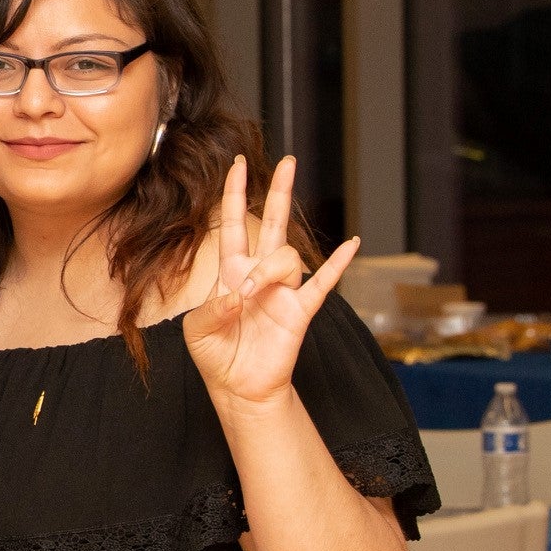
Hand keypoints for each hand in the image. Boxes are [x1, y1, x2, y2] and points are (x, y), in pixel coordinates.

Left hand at [180, 157, 359, 410]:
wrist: (239, 388)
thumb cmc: (215, 355)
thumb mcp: (198, 331)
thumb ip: (211, 310)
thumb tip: (239, 294)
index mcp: (231, 271)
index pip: (233, 224)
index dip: (234, 194)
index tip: (237, 164)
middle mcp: (259, 273)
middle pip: (272, 222)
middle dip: (279, 191)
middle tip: (286, 162)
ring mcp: (283, 290)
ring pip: (286, 257)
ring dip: (267, 270)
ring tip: (249, 295)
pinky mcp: (301, 311)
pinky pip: (324, 283)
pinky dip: (338, 264)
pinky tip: (353, 245)